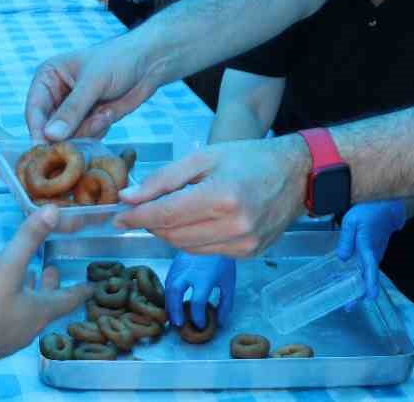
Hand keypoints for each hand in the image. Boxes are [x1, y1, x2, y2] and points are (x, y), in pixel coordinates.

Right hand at [0, 206, 92, 363]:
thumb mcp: (7, 266)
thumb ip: (29, 238)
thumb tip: (54, 210)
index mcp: (40, 312)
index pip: (68, 300)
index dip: (80, 290)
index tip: (91, 286)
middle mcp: (29, 328)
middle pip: (48, 306)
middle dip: (52, 287)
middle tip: (53, 270)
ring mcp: (9, 338)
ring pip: (28, 314)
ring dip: (31, 295)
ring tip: (28, 278)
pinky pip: (10, 321)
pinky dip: (14, 305)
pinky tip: (1, 298)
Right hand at [25, 41, 153, 141]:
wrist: (148, 63)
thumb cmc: (118, 61)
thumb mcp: (93, 83)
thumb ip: (72, 110)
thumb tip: (50, 136)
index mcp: (48, 78)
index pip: (34, 110)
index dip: (38, 131)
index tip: (44, 150)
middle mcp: (55, 96)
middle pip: (49, 129)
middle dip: (70, 131)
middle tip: (93, 122)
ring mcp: (72, 110)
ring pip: (68, 137)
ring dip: (87, 130)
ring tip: (105, 112)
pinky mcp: (88, 120)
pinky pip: (84, 138)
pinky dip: (97, 130)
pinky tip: (109, 113)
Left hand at [114, 136, 310, 257]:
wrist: (296, 174)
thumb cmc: (249, 158)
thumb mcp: (203, 158)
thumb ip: (163, 179)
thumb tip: (128, 198)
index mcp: (222, 196)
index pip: (166, 215)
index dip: (136, 217)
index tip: (117, 216)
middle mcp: (234, 226)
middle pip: (172, 234)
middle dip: (150, 223)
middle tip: (138, 209)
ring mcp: (243, 245)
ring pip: (186, 248)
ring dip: (168, 233)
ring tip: (165, 213)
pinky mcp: (248, 255)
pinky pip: (205, 252)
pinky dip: (190, 240)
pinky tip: (192, 222)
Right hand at [164, 252, 235, 327]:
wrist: (215, 238)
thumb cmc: (222, 262)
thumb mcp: (228, 284)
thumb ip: (225, 304)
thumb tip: (220, 322)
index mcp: (204, 278)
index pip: (197, 302)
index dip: (198, 316)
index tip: (200, 324)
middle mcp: (189, 272)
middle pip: (176, 294)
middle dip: (175, 311)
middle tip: (178, 324)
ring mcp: (180, 267)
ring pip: (169, 287)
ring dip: (169, 304)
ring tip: (173, 316)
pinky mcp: (175, 263)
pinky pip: (168, 281)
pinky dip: (168, 294)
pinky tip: (172, 301)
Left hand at [335, 200, 406, 303]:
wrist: (385, 205)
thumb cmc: (368, 210)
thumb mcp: (351, 221)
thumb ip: (346, 240)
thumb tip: (343, 258)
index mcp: (369, 246)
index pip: (370, 268)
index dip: (370, 283)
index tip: (370, 297)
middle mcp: (375, 253)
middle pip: (368, 276)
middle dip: (360, 293)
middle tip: (349, 307)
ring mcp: (376, 253)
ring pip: (367, 273)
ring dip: (359, 286)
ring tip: (348, 300)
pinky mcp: (374, 251)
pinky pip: (367, 267)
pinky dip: (360, 276)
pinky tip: (350, 280)